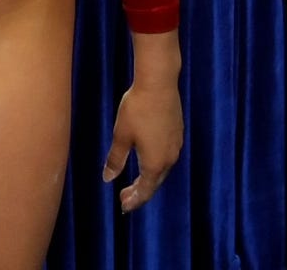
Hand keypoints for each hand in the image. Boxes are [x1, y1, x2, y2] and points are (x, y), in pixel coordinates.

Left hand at [102, 79, 182, 212]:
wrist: (159, 81)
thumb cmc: (137, 109)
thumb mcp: (121, 135)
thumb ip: (115, 160)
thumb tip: (108, 179)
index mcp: (155, 163)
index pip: (145, 191)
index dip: (134, 200)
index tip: (123, 205)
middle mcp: (170, 158)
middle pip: (155, 182)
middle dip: (140, 191)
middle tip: (125, 195)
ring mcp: (176, 144)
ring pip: (162, 169)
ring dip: (149, 177)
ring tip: (136, 179)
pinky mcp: (178, 131)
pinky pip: (167, 155)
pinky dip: (156, 163)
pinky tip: (148, 156)